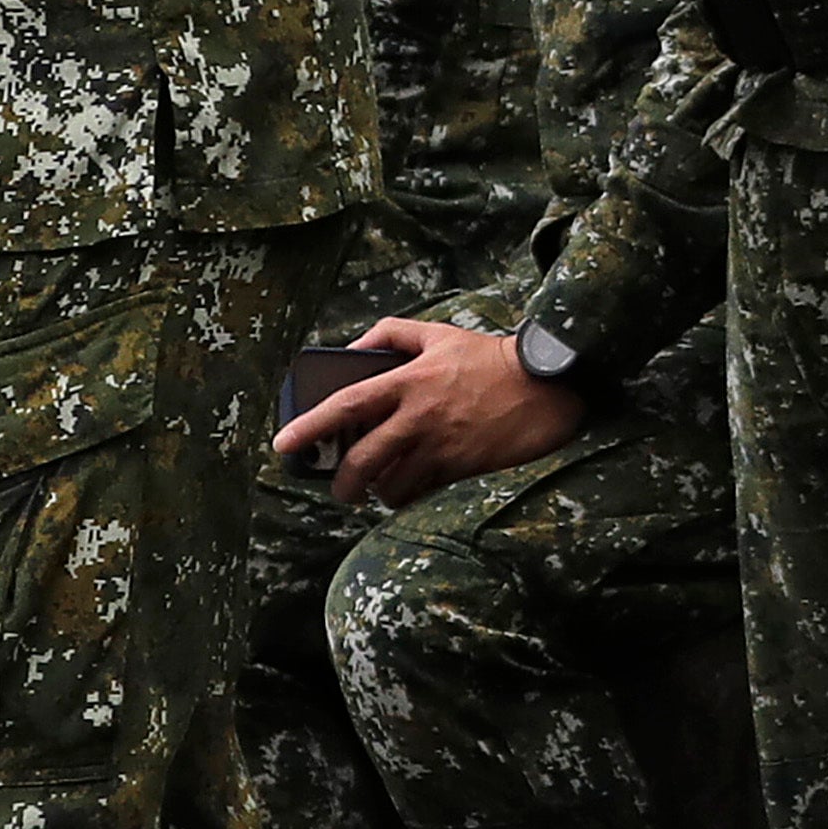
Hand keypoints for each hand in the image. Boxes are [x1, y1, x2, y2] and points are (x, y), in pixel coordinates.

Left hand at [269, 317, 588, 511]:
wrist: (544, 386)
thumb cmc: (489, 358)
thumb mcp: (438, 333)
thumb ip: (391, 333)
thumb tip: (352, 348)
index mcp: (407, 380)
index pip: (345, 405)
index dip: (310, 426)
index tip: (282, 445)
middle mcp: (418, 415)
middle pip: (362, 459)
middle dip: (341, 482)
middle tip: (338, 490)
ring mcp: (439, 445)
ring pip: (390, 483)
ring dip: (376, 493)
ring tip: (374, 492)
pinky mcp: (460, 466)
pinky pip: (420, 491)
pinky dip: (406, 495)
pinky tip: (406, 490)